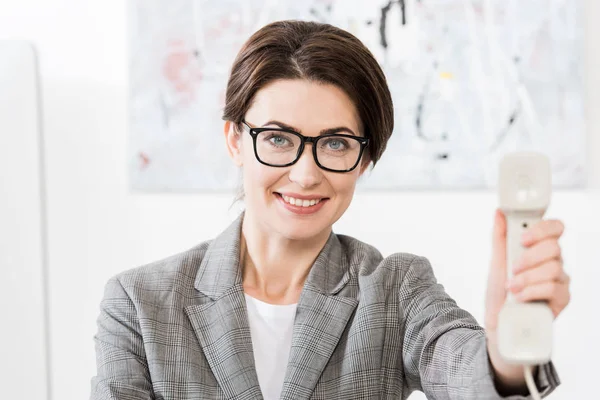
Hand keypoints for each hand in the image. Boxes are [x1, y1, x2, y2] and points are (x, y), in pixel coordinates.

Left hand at [485, 209, 570, 332]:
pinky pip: (554, 289)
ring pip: (554, 269)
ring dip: (527, 278)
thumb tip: (499, 212)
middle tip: (513, 268)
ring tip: (511, 287)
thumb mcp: (496, 261)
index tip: (522, 238)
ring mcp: (560, 280)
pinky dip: (532, 291)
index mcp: (539, 248)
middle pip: (555, 247)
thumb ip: (500, 236)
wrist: (498, 321)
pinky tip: (520, 297)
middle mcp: (554, 262)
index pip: (555, 228)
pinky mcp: (562, 299)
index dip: (542, 229)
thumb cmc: (499, 291)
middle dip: (529, 258)